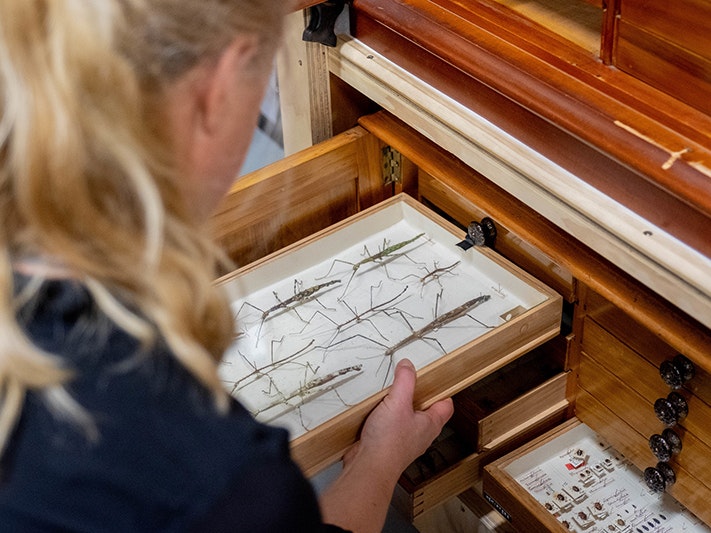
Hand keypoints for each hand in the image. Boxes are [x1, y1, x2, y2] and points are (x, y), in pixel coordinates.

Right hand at [344, 358, 453, 477]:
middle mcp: (420, 434)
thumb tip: (408, 365)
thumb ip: (405, 381)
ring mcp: (404, 440)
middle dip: (416, 396)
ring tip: (388, 394)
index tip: (436, 378)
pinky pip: (389, 426)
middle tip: (409, 381)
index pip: (445, 405)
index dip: (442, 391)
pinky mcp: (387, 444)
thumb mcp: (398, 402)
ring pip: (406, 419)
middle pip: (425, 410)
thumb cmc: (388, 443)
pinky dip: (382, 417)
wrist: (368, 467)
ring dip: (397, 407)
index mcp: (430, 424)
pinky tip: (373, 411)